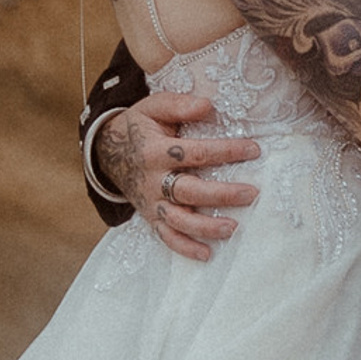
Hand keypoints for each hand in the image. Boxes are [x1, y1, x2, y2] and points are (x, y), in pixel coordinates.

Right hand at [94, 90, 261, 260]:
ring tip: (233, 228)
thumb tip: (208, 106)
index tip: (253, 149)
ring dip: (205, 227)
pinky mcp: (150, 217)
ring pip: (179, 219)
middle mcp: (153, 181)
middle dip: (222, 194)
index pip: (194, 153)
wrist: (107, 152)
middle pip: (189, 191)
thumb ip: (179, 105)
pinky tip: (207, 254)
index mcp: (155, 151)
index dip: (225, 151)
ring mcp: (151, 202)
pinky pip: (166, 237)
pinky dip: (185, 248)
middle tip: (251, 193)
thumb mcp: (153, 107)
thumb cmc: (139, 127)